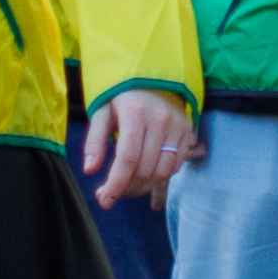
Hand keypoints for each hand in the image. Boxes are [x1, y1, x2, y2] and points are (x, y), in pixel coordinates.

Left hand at [82, 91, 197, 203]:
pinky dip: (159, 177)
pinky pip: (176, 166)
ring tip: (127, 186)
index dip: (116, 184)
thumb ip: (94, 141)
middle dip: (126, 188)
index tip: (105, 200)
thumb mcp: (102, 112)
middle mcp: (160, 120)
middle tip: (111, 192)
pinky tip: (145, 173)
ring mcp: (177, 126)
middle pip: (145, 169)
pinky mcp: (188, 132)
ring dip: (143, 187)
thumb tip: (89, 170)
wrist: (153, 78)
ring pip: (162, 172)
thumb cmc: (121, 97)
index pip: (128, 158)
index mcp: (135, 113)